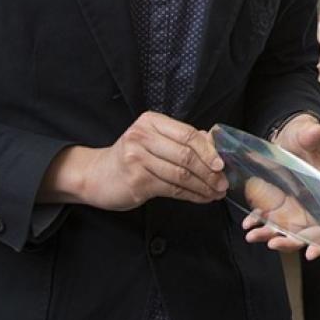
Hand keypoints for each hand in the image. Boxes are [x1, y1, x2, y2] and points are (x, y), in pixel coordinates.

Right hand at [40, 111, 226, 210]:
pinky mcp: (136, 180)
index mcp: (151, 121)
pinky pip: (172, 189)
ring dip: (203, 186)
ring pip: (181, 174)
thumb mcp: (154, 141)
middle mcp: (142, 136)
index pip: (188, 134)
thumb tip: (214, 145)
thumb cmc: (131, 157)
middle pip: (186, 155)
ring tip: (216, 193)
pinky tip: (202, 198)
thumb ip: (181, 139)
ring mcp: (137, 158)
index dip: (209, 151)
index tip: (223, 164)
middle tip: (223, 183)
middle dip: (210, 172)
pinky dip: (191, 195)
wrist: (96, 175)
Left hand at [244, 114, 319, 259]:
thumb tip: (317, 130)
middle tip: (273, 242)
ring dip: (269, 235)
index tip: (313, 252)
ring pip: (285, 229)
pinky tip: (248, 223)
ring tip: (252, 235)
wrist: (288, 137)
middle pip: (306, 231)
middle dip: (289, 241)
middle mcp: (313, 203)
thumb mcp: (305, 134)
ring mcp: (295, 206)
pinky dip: (259, 224)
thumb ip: (310, 136)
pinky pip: (270, 221)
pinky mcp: (279, 205)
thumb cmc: (302, 136)